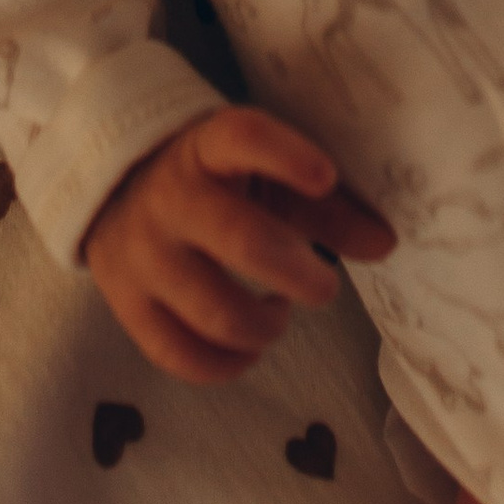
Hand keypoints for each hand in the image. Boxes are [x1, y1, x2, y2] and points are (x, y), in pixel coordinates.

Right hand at [82, 104, 395, 381]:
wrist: (118, 190)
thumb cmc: (214, 184)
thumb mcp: (266, 177)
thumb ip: (328, 207)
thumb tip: (385, 244)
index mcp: (207, 148)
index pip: (243, 138)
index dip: (286, 155)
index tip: (326, 175)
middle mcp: (169, 198)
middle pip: (242, 241)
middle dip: (300, 274)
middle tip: (325, 286)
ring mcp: (141, 254)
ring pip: (216, 312)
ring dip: (265, 327)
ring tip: (277, 314)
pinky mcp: (126, 305)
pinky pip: (180, 356)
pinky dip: (228, 364)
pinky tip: (248, 348)